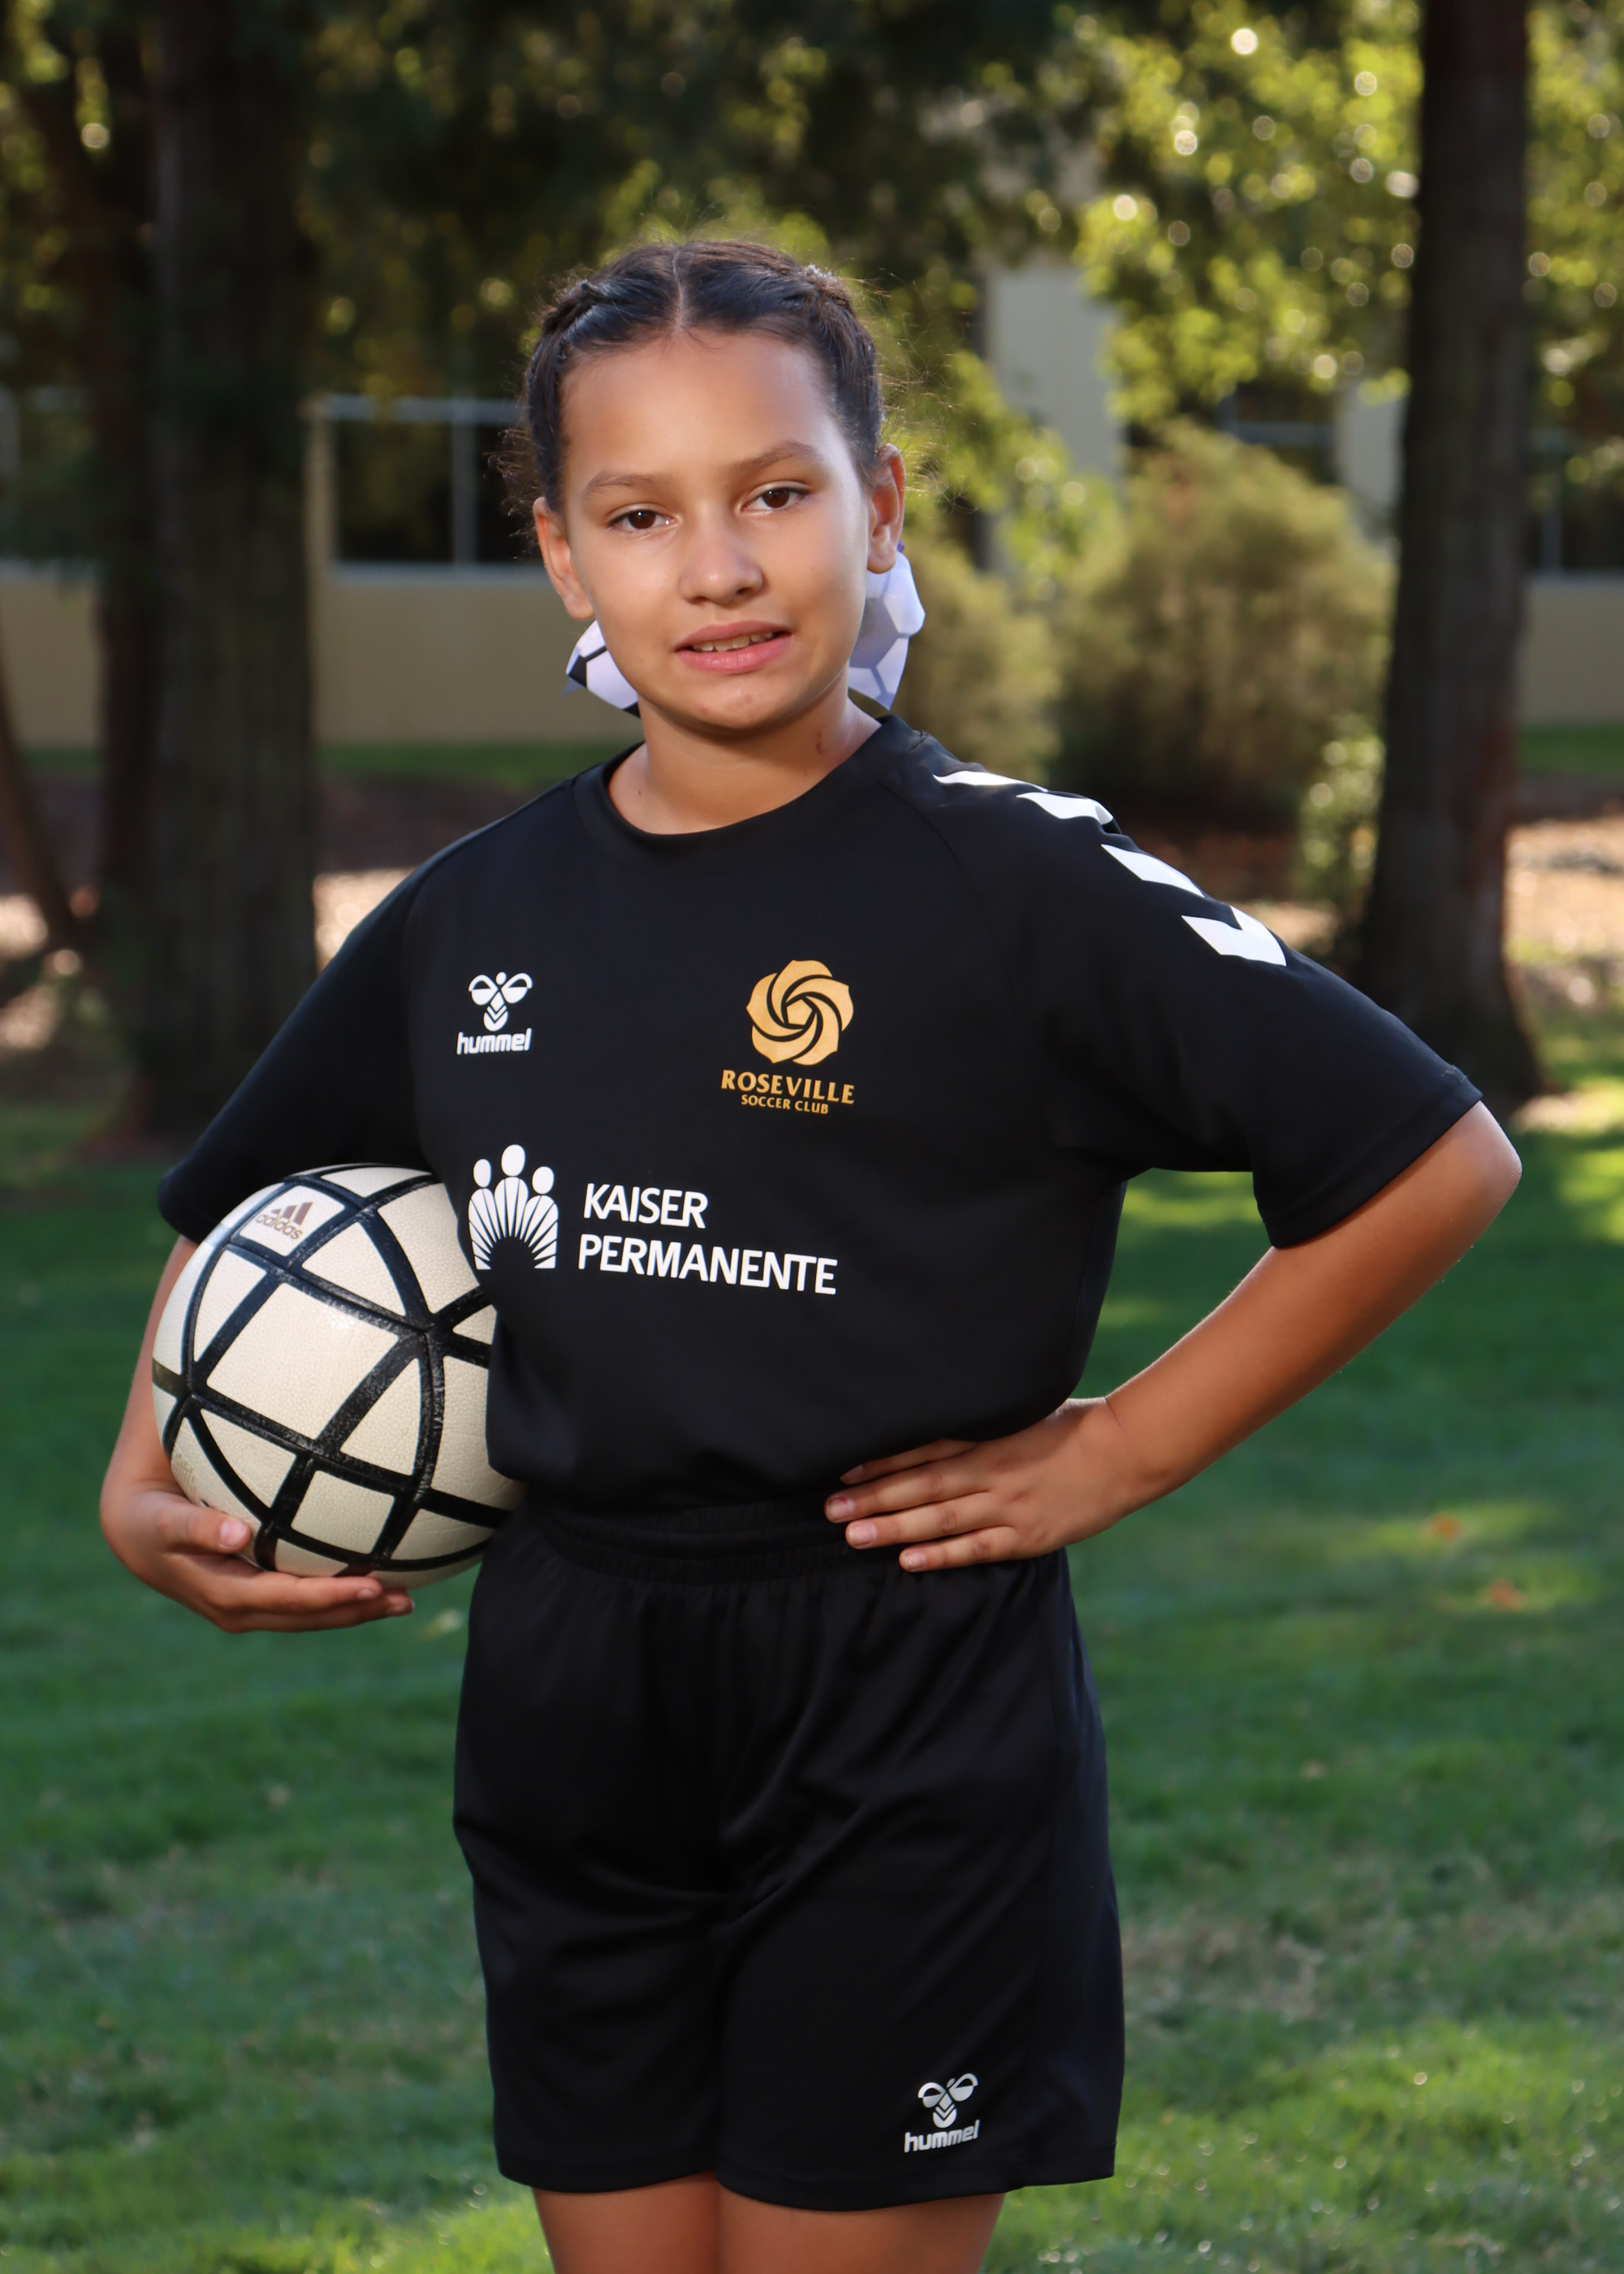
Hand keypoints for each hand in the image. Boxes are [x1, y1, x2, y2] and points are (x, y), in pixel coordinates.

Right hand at [101, 1480, 413, 1633]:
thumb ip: (196, 1526)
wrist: (134, 1533)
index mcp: (226, 1595)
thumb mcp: (165, 1521)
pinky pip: (304, 1603)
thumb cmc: (152, 1517)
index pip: (289, 1601)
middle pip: (309, 1617)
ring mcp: (250, 1608)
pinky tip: (375, 1585)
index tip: (372, 1585)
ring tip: (404, 1600)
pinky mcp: (256, 1597)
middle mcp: (241, 1610)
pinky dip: (339, 1598)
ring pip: (311, 1616)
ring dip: (356, 1610)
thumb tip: (238, 1531)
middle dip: (356, 1611)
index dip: (331, 1597)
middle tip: (405, 1599)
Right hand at [102, 1233, 413, 1633]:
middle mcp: (164, 1567)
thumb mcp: (170, 1376)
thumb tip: (214, 1246)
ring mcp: (200, 1593)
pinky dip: (336, 1604)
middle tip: (354, 1581)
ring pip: (266, 1614)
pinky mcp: (236, 1602)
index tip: (234, 1530)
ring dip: (328, 1610)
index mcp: (137, 1516)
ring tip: (391, 1596)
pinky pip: (289, 1607)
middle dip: (298, 1594)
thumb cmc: (166, 1413)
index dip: (196, 1534)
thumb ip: (199, 1337)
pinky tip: (400, 1589)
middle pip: (231, 1594)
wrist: (148, 1463)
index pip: (166, 1527)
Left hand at [824, 1399, 1146, 1572]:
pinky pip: (978, 1548)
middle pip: (922, 1484)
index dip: (880, 1461)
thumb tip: (928, 1431)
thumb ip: (977, 1427)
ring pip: (942, 1518)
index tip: (842, 1470)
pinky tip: (908, 1560)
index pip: (923, 1449)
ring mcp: (1010, 1506)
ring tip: (854, 1535)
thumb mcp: (1018, 1415)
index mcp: (988, 1438)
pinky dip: (943, 1555)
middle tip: (830, 1509)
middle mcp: (992, 1470)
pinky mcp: (1029, 1537)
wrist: (1124, 1452)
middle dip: (873, 1498)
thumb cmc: (1069, 1427)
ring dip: (895, 1528)